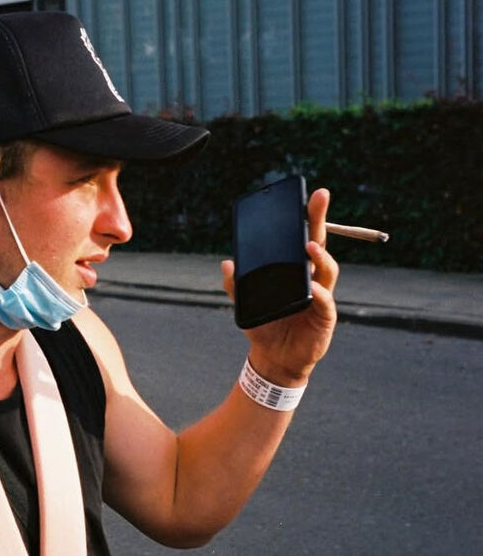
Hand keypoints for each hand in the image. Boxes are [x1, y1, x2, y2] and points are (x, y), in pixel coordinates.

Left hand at [220, 188, 339, 385]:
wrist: (274, 360)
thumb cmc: (266, 328)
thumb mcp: (246, 305)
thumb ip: (237, 285)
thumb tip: (227, 264)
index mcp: (296, 272)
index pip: (303, 239)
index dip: (308, 218)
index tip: (308, 194)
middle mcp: (313, 279)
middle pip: (319, 245)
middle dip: (319, 220)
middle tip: (319, 197)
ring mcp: (321, 297)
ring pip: (328, 270)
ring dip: (320, 256)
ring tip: (309, 246)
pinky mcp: (325, 318)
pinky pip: (325, 301)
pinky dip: (319, 292)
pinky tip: (311, 285)